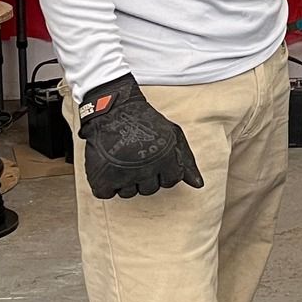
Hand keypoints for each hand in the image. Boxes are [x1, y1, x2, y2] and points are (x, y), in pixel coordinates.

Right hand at [78, 73, 203, 199]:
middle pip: (149, 189)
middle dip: (143, 176)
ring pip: (128, 193)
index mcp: (166, 160)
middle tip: (135, 157)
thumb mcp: (173, 135)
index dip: (162, 171)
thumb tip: (198, 185)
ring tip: (121, 159)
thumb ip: (187, 161)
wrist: (114, 107)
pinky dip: (104, 184)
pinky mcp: (102, 177)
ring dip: (124, 180)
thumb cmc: (146, 121)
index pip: (170, 181)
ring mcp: (124, 174)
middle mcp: (146, 168)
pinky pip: (106, 193)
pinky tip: (107, 167)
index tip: (152, 158)